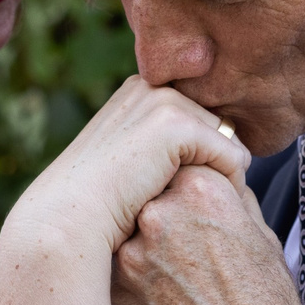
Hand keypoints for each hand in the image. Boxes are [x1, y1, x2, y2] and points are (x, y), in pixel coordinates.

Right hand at [8, 77, 248, 258]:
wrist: (70, 216)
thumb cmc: (100, 205)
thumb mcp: (132, 164)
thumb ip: (162, 149)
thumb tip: (214, 152)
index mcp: (141, 93)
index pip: (200, 119)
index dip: (206, 155)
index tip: (202, 191)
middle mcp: (152, 88)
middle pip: (219, 126)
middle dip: (220, 163)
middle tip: (211, 202)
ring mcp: (163, 102)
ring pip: (229, 140)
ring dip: (227, 175)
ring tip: (209, 208)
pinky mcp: (177, 125)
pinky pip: (234, 156)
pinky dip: (232, 184)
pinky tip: (211, 210)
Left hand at [115, 165, 304, 304]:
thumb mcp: (260, 234)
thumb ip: (227, 194)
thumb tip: (207, 173)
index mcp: (204, 188)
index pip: (177, 164)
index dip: (187, 188)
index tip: (198, 213)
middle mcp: (161, 212)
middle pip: (147, 192)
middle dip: (162, 211)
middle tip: (185, 246)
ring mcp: (131, 251)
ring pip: (126, 227)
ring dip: (144, 242)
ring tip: (177, 274)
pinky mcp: (115, 288)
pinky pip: (114, 264)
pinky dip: (133, 273)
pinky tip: (163, 295)